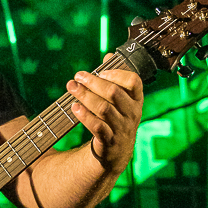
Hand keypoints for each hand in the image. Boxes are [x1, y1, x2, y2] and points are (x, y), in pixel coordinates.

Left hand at [66, 54, 143, 174]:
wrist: (116, 152)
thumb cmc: (116, 119)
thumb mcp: (121, 100)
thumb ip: (116, 78)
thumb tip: (109, 55)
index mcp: (136, 100)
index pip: (134, 82)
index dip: (117, 74)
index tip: (101, 71)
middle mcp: (131, 113)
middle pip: (113, 93)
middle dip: (93, 82)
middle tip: (78, 76)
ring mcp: (121, 128)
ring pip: (103, 108)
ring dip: (85, 96)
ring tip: (71, 88)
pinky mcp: (109, 141)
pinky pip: (97, 126)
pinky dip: (84, 116)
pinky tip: (74, 107)